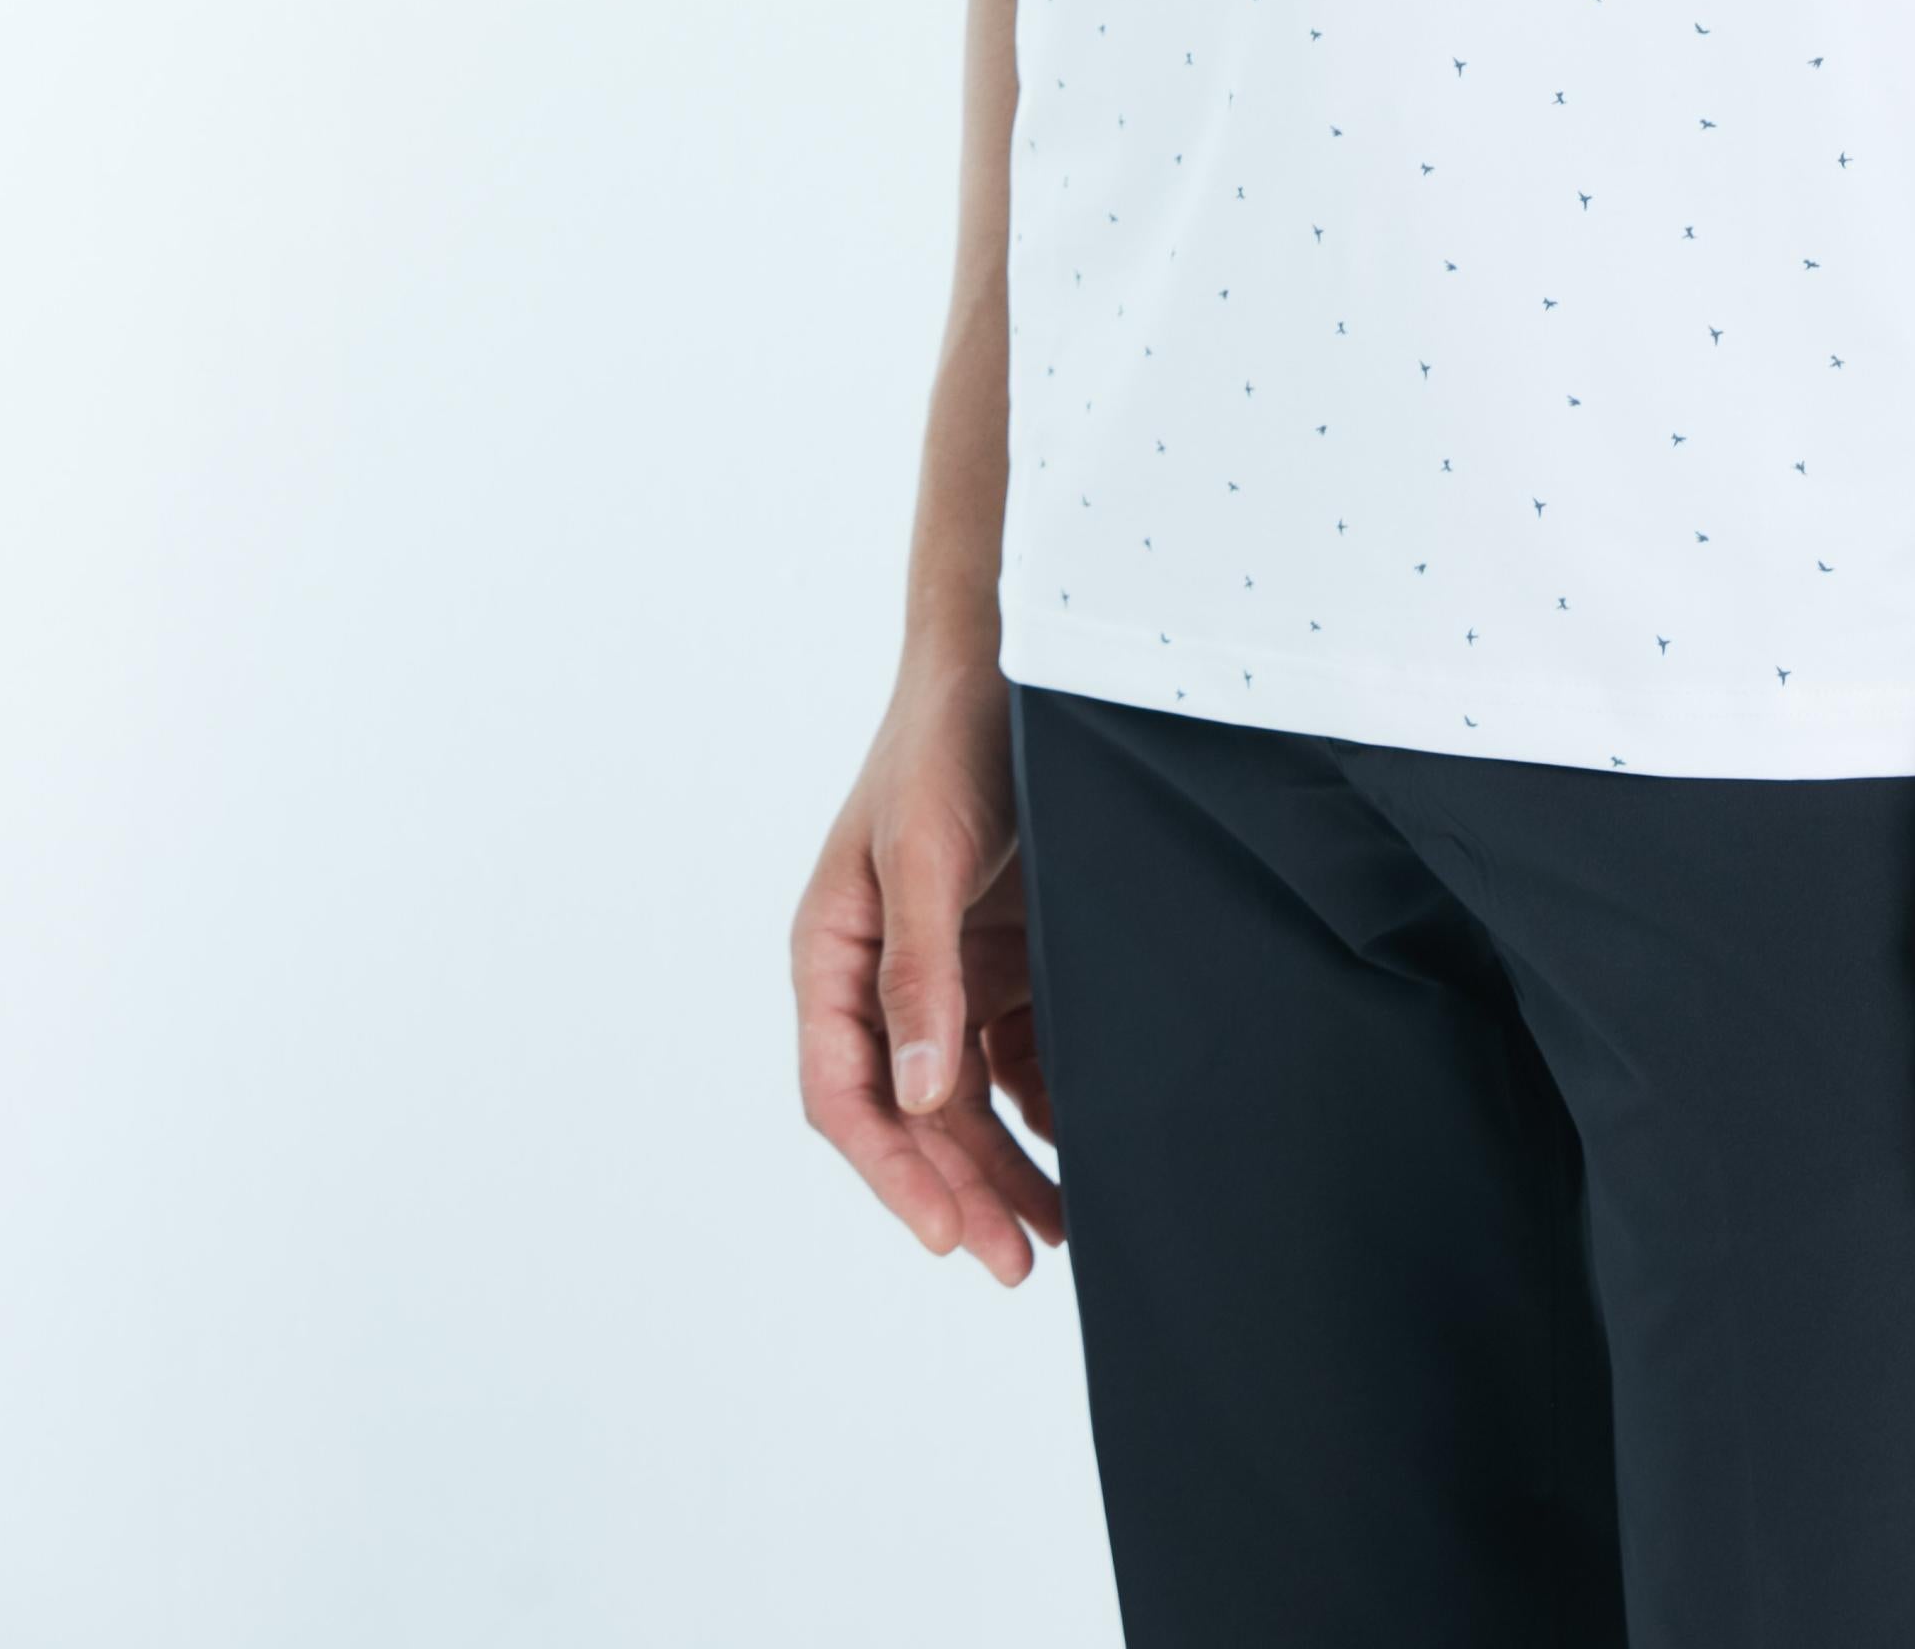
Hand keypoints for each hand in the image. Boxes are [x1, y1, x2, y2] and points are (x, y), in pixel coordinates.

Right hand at [791, 652, 1065, 1285]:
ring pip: (966, 1097)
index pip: (845, 1094)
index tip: (947, 1237)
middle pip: (912, 1113)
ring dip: (1003, 1164)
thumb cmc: (945, 739)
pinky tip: (1079, 1138)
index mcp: (834, 953)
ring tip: (1059, 1230)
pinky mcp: (1005, 952)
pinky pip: (1015, 1052)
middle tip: (1019, 1261)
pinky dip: (1042, 1102)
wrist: (1015, 653)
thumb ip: (919, 972)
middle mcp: (884, 973)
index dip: (892, 1174)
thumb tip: (919, 1096)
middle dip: (959, 1191)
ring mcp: (947, 966)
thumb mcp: (923, 851)